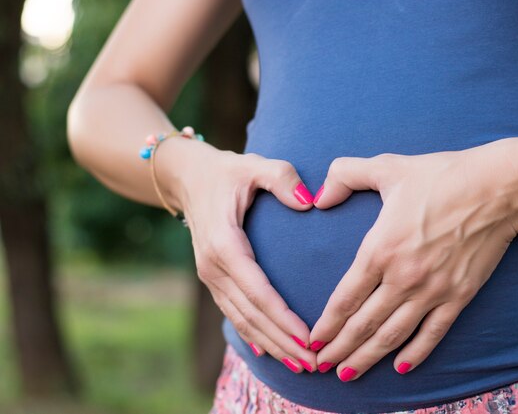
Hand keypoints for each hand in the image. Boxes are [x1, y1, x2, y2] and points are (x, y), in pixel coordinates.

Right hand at [163, 141, 318, 372]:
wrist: (189, 178)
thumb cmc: (228, 172)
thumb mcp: (254, 165)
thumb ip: (282, 178)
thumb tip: (308, 201)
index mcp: (224, 244)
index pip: (258, 291)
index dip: (283, 318)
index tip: (309, 338)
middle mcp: (213, 267)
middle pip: (251, 315)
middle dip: (282, 342)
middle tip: (314, 363)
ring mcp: (210, 276)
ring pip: (242, 320)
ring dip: (270, 345)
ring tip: (299, 365)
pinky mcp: (213, 279)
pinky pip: (234, 313)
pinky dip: (252, 335)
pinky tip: (268, 353)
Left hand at [309, 141, 517, 379]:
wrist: (498, 187)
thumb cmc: (441, 176)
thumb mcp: (387, 167)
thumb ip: (345, 175)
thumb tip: (318, 197)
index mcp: (380, 249)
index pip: (345, 299)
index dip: (327, 324)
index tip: (312, 341)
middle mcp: (403, 278)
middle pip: (363, 325)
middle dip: (339, 350)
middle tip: (320, 367)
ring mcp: (432, 291)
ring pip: (393, 336)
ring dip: (368, 359)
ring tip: (348, 376)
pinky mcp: (459, 297)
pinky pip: (433, 333)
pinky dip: (416, 353)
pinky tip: (401, 367)